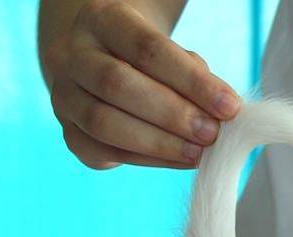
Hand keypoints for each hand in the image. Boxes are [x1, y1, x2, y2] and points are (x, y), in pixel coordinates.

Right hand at [43, 0, 240, 168]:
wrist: (111, 66)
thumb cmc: (154, 59)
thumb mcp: (173, 51)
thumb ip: (194, 75)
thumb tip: (223, 113)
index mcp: (101, 20)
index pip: (146, 47)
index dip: (191, 80)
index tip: (229, 105)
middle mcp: (71, 54)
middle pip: (117, 84)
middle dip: (172, 114)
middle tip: (212, 133)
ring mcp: (63, 96)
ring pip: (103, 122)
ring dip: (159, 143)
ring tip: (199, 152)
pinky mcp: (71, 133)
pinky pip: (104, 152)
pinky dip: (148, 160)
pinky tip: (180, 160)